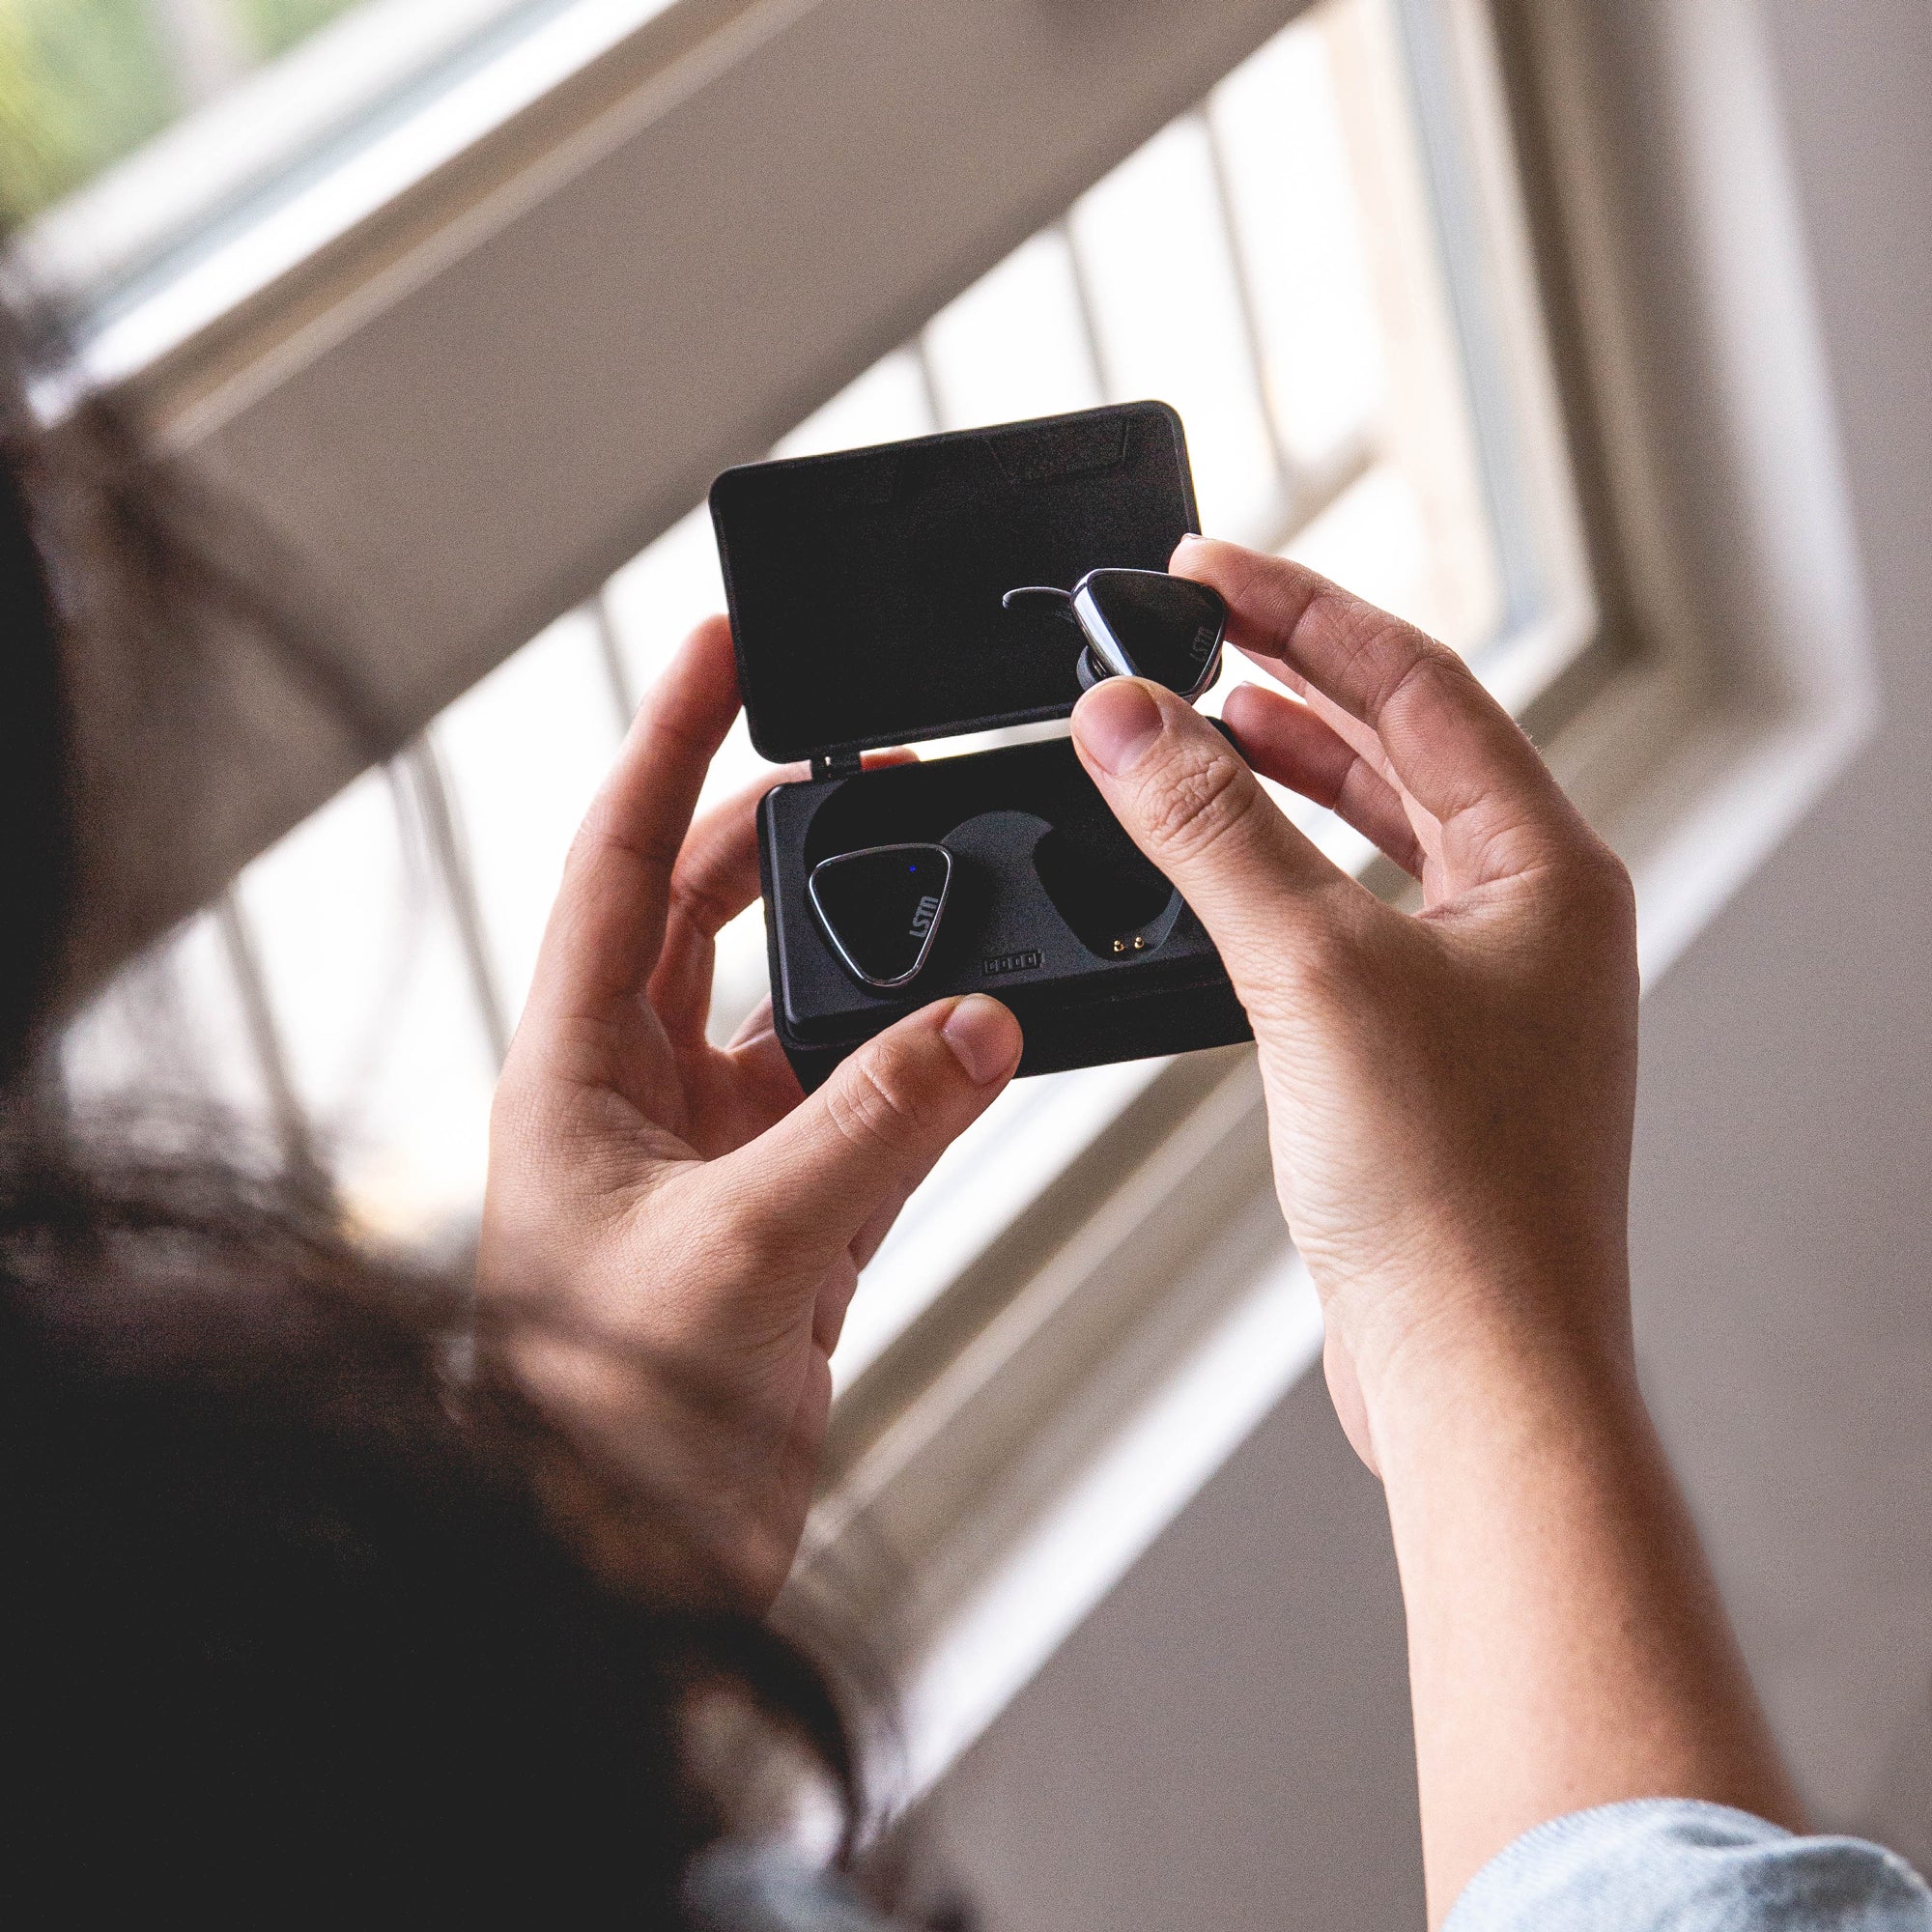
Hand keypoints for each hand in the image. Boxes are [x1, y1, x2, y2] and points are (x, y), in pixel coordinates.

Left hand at [477, 617, 1021, 1606]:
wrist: (623, 1574)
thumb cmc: (607, 1427)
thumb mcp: (742, 1252)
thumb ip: (873, 1127)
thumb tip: (979, 1024)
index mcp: (573, 1071)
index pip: (619, 863)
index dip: (666, 742)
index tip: (721, 644)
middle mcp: (635, 1096)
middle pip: (710, 912)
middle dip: (788, 829)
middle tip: (876, 757)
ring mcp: (711, 1158)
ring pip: (799, 1008)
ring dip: (871, 948)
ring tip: (947, 873)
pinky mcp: (782, 1224)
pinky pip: (864, 1110)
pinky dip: (923, 1069)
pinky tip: (981, 1036)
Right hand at [1069, 537, 1638, 1469]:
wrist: (1477, 1371)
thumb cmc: (1455, 1196)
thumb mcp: (1316, 973)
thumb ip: (1214, 833)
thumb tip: (1131, 720)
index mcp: (1546, 867)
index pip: (1416, 682)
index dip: (1302, 610)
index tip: (1205, 568)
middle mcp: (1529, 916)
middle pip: (1401, 746)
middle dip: (1293, 679)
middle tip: (1190, 628)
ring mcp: (1481, 987)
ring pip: (1373, 836)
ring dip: (1284, 775)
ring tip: (1200, 725)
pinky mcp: (1424, 1054)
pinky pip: (1345, 921)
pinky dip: (1276, 878)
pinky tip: (1215, 875)